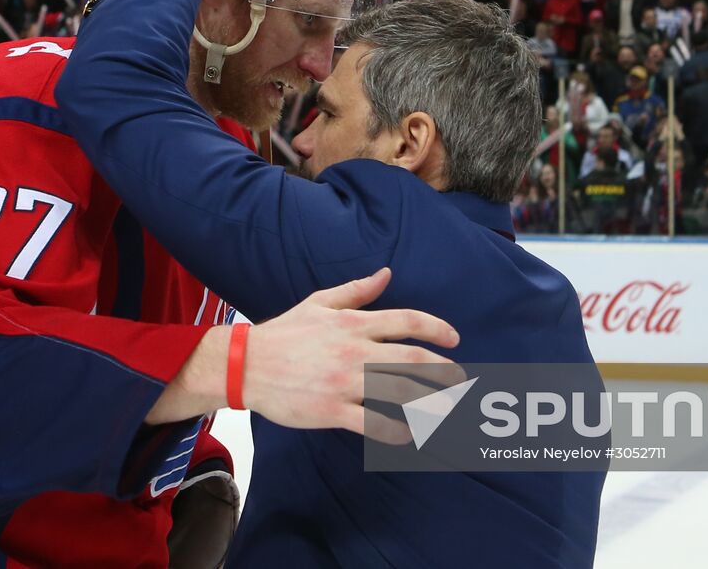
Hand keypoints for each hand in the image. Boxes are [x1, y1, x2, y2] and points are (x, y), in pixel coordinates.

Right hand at [244, 267, 463, 442]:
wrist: (246, 365)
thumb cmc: (285, 333)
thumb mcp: (319, 303)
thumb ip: (357, 290)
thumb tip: (387, 273)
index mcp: (353, 323)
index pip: (406, 320)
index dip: (437, 328)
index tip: (455, 339)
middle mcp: (354, 351)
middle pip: (412, 359)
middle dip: (444, 370)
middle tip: (460, 379)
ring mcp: (344, 382)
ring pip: (400, 392)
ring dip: (431, 402)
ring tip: (448, 409)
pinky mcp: (331, 409)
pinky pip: (373, 423)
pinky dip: (396, 430)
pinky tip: (409, 433)